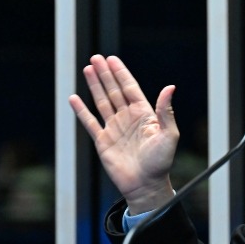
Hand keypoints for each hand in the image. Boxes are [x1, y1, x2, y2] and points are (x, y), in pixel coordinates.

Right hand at [69, 55, 178, 213]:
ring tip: (87, 69)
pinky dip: (81, 111)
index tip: (112, 59)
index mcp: (144, 114)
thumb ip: (166, 111)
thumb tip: (170, 87)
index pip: (130, 88)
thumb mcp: (169, 135)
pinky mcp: (102, 141)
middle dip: (105, 74)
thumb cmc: (161, 162)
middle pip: (114, 91)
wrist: (146, 185)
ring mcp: (114, 129)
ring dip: (94, 86)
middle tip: (96, 57)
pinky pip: (90, 123)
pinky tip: (74, 98)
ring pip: (102, 102)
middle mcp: (128, 118)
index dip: (121, 73)